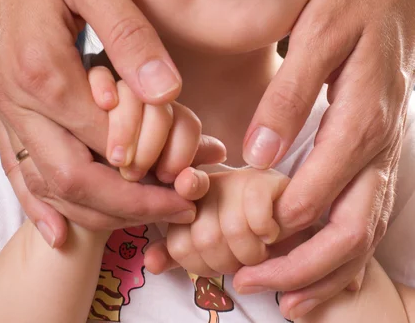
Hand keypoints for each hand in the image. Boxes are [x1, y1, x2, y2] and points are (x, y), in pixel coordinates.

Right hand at [0, 0, 223, 245]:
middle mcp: (17, 96)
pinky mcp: (1, 96)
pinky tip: (58, 228)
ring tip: (144, 214)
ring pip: (47, 181)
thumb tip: (166, 92)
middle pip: (75, 178)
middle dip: (133, 203)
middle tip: (181, 207)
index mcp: (45, 69)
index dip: (154, 169)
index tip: (193, 177)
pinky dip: (40, 202)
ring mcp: (3, 101)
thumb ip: (129, 36)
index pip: (108, 143)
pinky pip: (16, 163)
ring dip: (97, 208)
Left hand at [159, 168, 288, 276]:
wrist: (288, 214)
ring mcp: (239, 179)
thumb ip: (182, 251)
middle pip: (204, 240)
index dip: (185, 225)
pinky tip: (270, 234)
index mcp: (191, 197)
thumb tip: (151, 262)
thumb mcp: (208, 243)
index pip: (178, 221)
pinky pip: (257, 220)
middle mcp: (212, 182)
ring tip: (256, 249)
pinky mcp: (267, 181)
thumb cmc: (245, 231)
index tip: (191, 215)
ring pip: (232, 231)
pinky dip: (266, 236)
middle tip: (238, 258)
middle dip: (224, 263)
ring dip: (249, 255)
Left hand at [236, 0, 414, 317]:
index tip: (234, 244)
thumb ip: (289, 94)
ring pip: (365, 231)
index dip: (275, 228)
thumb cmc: (352, 2)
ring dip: (326, 271)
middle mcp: (380, 144)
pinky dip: (348, 248)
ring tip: (287, 301)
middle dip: (301, 269)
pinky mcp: (382, 145)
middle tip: (251, 286)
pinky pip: (371, 210)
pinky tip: (323, 265)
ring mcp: (387, 148)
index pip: (317, 194)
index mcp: (360, 119)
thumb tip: (260, 152)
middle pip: (350, 231)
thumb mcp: (317, 33)